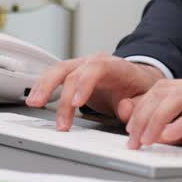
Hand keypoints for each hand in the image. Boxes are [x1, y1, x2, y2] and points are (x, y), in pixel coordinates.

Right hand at [25, 53, 163, 130]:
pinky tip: (35, 97)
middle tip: (58, 119)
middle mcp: (96, 62)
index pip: (97, 68)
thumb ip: (138, 104)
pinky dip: (43, 85)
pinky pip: (54, 75)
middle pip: (73, 70)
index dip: (84, 83)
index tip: (77, 103)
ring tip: (34, 103)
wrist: (137, 78)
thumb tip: (123, 108)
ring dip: (45, 86)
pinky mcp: (73, 73)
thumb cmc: (140, 87)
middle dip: (61, 93)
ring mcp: (82, 66)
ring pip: (59, 69)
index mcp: (116, 67)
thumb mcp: (147, 97)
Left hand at [123, 78, 181, 155]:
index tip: (126, 125)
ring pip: (175, 98)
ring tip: (143, 140)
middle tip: (130, 139)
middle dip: (140, 114)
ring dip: (154, 119)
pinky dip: (181, 124)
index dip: (140, 106)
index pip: (161, 90)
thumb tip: (163, 137)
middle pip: (162, 91)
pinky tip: (169, 137)